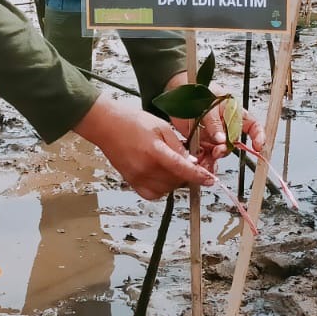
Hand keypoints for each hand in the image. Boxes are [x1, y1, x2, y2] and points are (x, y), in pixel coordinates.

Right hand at [74, 92, 215, 201]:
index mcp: (154, 151)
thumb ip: (178, 146)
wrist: (107, 126)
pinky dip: (162, 188)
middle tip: (189, 164)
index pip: (182, 169)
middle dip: (187, 174)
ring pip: (167, 189)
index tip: (210, 179)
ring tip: (172, 165)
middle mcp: (145, 168)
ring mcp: (137, 177)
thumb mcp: (161, 127)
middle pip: (176, 181)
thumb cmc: (132, 122)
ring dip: (175, 181)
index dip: (198, 176)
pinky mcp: (131, 182)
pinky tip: (162, 176)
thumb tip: (192, 162)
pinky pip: (153, 194)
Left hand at [174, 97, 266, 174]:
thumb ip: (214, 123)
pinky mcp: (203, 141)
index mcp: (234, 113)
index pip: (252, 126)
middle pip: (233, 142)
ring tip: (208, 155)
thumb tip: (221, 139)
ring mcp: (215, 135)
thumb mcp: (209, 105)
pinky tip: (201, 158)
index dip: (258, 136)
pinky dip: (205, 157)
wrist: (182, 94)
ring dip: (215, 155)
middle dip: (227, 148)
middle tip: (218, 150)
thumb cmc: (200, 93)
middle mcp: (227, 126)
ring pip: (220, 150)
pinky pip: (207, 153)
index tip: (257, 146)